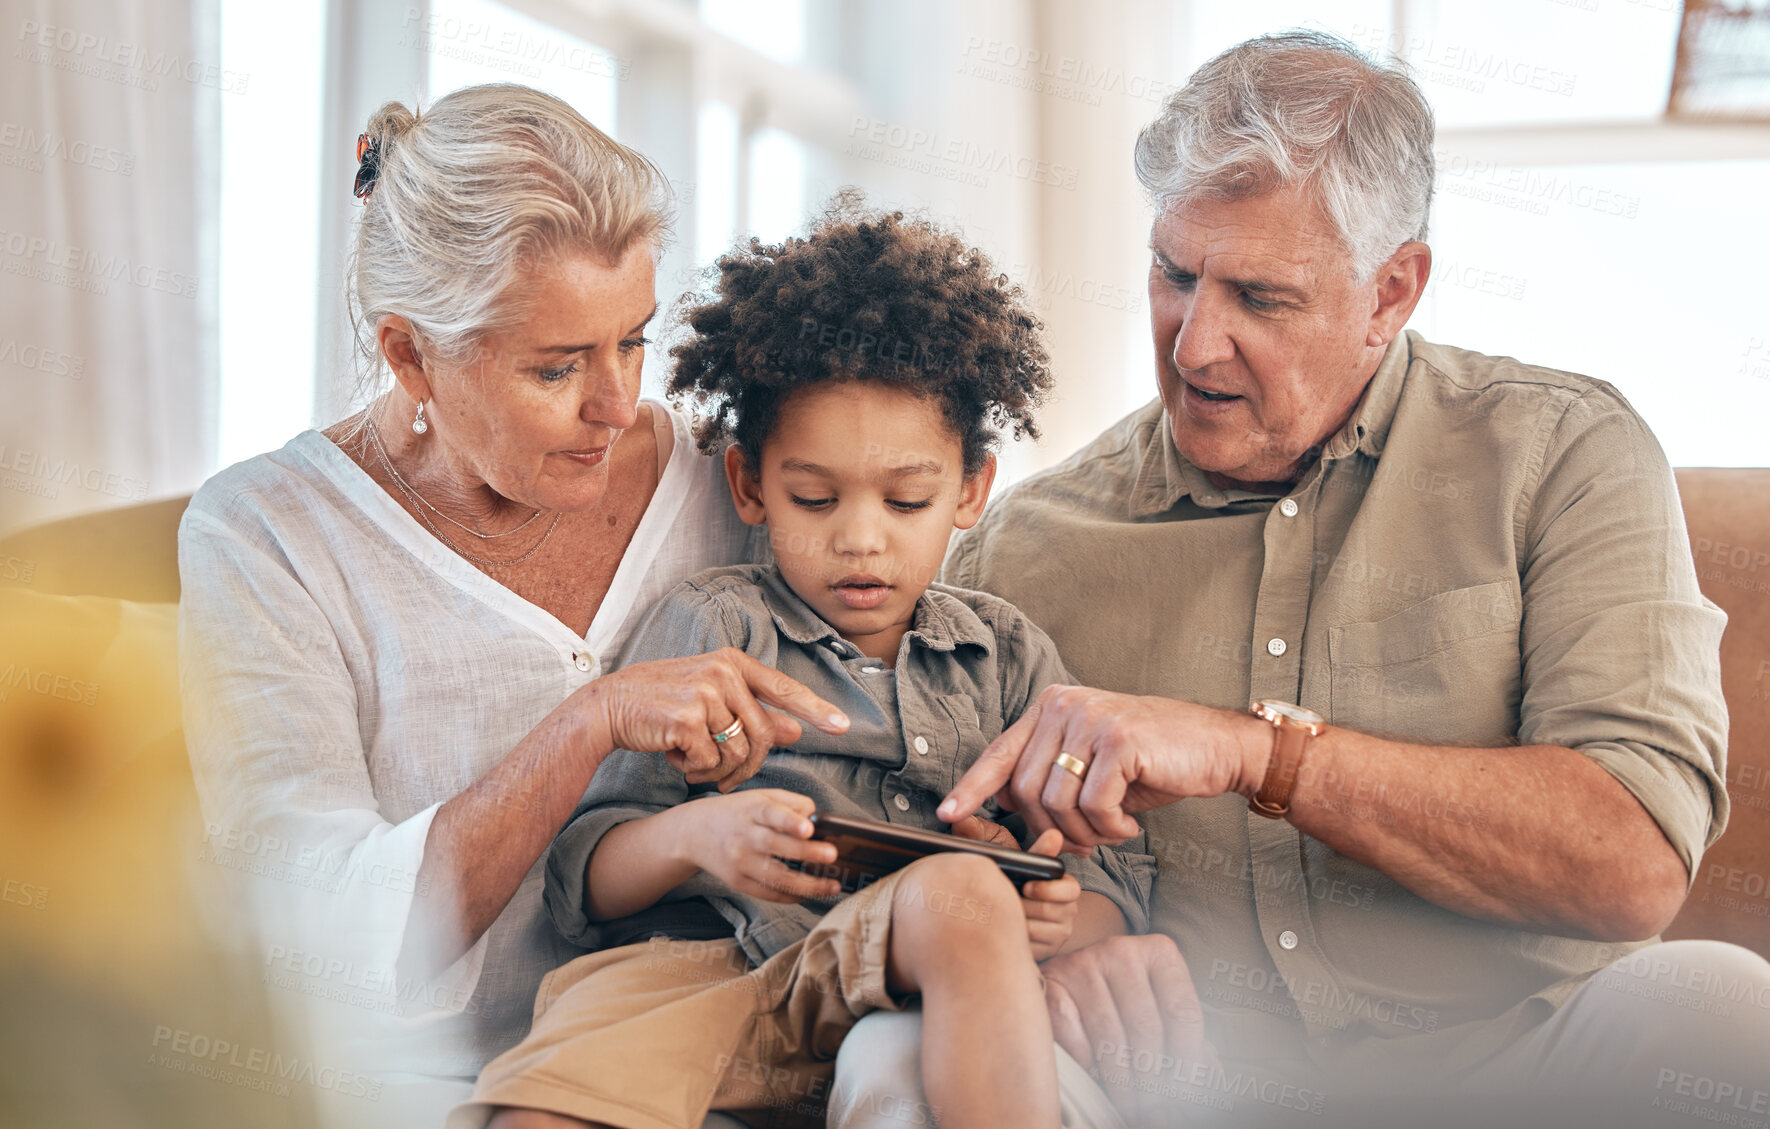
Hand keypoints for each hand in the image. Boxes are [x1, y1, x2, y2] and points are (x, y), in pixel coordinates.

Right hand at [578, 647, 849, 790]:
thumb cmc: (661, 704)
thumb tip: (795, 730)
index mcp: (733, 662)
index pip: (784, 687)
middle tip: (723, 781)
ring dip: (718, 772)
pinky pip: (710, 761)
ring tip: (692, 763)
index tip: (843, 726)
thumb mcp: (709, 701)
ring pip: (739, 752)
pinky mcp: (686, 716)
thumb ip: (751, 713)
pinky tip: (674, 756)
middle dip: (748, 767)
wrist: (609, 706)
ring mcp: (705, 690)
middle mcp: (723, 671)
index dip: (815, 709)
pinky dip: (695, 770)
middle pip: (763, 734)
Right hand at [683, 789, 843, 903]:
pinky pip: (768, 893)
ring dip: (807, 885)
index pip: (771, 814)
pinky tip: (811, 894)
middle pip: (776, 846)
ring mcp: (739, 862)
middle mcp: (744, 836)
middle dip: (806, 852)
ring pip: (775, 877)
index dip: (789, 821)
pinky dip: (791, 896)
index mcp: (752, 810)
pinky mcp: (738, 882)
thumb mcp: (762, 797)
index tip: (808, 828)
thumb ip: (792, 803)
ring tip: (832, 886)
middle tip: (832, 855)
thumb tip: (820, 821)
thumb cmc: (738, 813)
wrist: (694, 833)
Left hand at [938, 685, 1268, 848]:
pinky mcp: (1119, 740)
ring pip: (1057, 802)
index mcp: (1051, 707)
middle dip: (1052, 829)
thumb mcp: (1092, 764)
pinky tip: (1128, 825)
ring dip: (1084, 833)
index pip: (999, 753)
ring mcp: (1091, 719)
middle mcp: (1065, 705)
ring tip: (1111, 831)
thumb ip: (1051, 777)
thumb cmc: (1153, 760)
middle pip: (1025, 790)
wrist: (1215, 747)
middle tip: (1086, 841)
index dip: (971, 788)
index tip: (949, 815)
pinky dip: (1109, 828)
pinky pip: (1093, 805)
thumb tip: (1008, 812)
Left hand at [952, 819, 1078, 958]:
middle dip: (1020, 906)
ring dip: (1014, 923)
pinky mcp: (1047, 950)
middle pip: (1047, 912)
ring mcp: (1059, 932)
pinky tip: (997, 932)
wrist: (1008, 914)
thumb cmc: (1005, 877)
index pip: (1068, 888)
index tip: (1027, 887)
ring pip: (1036, 931)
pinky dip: (1012, 940)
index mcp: (1062, 884)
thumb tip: (961, 821)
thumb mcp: (1001, 854)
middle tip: (999, 902)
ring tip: (995, 914)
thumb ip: (985, 836)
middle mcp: (1067, 909)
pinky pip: (1029, 948)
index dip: (1049, 889)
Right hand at [1041, 934, 1217, 1127]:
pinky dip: (1085, 1060)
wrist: (1075, 969)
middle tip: (1154, 1109)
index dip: (1188, 1060)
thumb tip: (1212, 1077)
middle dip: (1153, 1079)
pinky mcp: (1053, 981)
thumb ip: (1186, 1034)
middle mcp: (1122, 950)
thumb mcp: (1160, 1000)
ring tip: (1129, 1103)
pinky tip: (1095, 1074)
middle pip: (1147, 1028)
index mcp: (1159, 951)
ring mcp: (1084, 963)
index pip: (1183, 1012)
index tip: (1185, 1093)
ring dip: (1121, 1080)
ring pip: (1110, 1036)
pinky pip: (1073, 1032)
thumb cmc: (1126, 992)